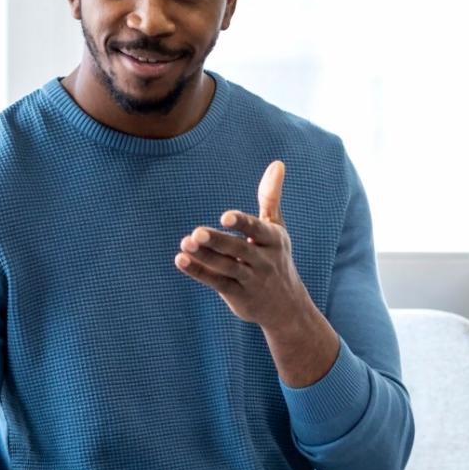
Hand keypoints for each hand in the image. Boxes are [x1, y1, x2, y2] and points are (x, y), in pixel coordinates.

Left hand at [175, 160, 312, 328]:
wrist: (287, 306)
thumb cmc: (277, 258)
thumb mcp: (277, 228)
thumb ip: (271, 197)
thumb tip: (277, 163)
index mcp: (274, 240)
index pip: (257, 229)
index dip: (242, 223)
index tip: (225, 217)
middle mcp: (264, 260)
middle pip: (238, 250)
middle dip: (218, 241)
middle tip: (196, 232)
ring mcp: (251, 280)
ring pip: (226, 267)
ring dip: (204, 256)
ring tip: (184, 243)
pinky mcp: (238, 295)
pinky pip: (217, 282)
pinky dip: (199, 272)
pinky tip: (181, 260)